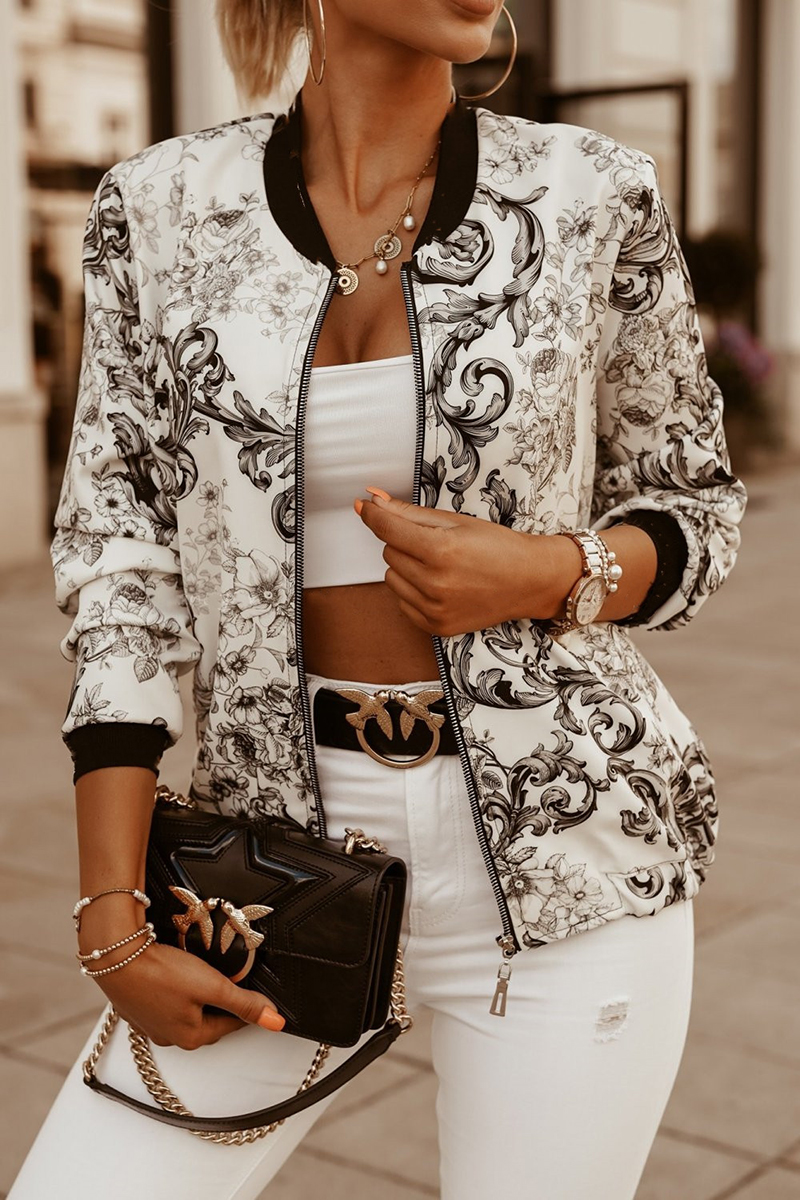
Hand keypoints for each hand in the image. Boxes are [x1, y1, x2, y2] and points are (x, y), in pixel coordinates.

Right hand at [83, 925, 284, 1048]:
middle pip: (208, 1021)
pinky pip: (165, 1003)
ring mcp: (149, 1023)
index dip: (246, 1008)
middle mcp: (168, 1036)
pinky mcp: (136, 1007)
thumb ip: (245, 1003)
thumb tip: (275, 1022)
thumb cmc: (161, 972)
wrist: (116, 956)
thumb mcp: (212, 985)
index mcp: (190, 1037)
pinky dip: (176, 992)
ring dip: (198, 997)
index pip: (230, 1025)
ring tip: (204, 976)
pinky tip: (175, 975)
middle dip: (222, 1004)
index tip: (256, 996)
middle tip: (232, 983)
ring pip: (186, 1012)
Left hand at [354, 487, 579, 634]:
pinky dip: (413, 591)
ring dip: (406, 567)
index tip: (365, 506)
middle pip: (388, 552)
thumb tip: (372, 500)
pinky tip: (440, 585)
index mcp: (441, 550)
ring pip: (392, 577)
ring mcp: (435, 609)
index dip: (373, 514)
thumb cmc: (498, 547)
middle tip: (436, 542)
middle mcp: (435, 583)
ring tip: (439, 565)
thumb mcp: (456, 521)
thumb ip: (409, 512)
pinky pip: (402, 602)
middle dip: (404, 542)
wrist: (529, 581)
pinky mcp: (436, 626)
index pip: (387, 529)